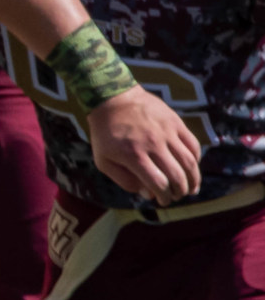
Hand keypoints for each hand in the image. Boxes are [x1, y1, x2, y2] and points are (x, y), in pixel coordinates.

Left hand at [86, 89, 201, 205]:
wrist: (112, 98)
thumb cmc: (105, 133)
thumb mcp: (103, 160)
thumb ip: (124, 180)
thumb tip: (147, 194)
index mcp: (134, 156)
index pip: (159, 184)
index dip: (164, 197)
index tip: (163, 201)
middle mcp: (153, 144)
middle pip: (177, 175)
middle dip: (180, 191)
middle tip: (178, 196)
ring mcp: (167, 132)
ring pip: (189, 162)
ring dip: (194, 179)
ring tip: (191, 189)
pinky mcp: (175, 122)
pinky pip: (193, 145)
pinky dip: (196, 159)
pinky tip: (192, 167)